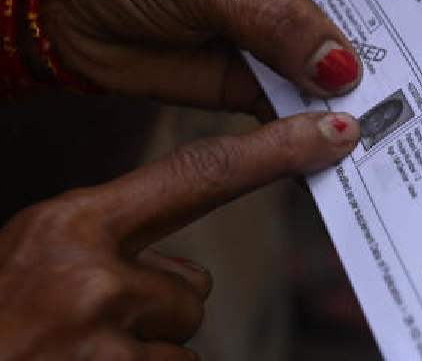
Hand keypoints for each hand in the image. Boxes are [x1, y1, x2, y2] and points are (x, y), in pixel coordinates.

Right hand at [0, 110, 358, 359]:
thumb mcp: (37, 251)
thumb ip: (112, 241)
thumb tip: (189, 273)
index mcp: (75, 225)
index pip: (200, 173)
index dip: (274, 151)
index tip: (333, 134)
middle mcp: (93, 280)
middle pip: (194, 288)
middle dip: (159, 306)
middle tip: (88, 323)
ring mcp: (105, 344)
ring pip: (182, 340)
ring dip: (144, 350)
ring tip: (77, 351)